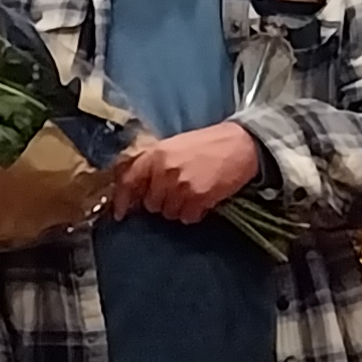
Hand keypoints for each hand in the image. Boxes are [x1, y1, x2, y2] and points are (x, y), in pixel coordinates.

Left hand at [107, 121, 262, 224]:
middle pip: (151, 203)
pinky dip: (194, 213)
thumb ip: (155, 164)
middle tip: (179, 191)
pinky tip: (204, 199)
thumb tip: (138, 189)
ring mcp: (180, 185)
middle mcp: (164, 170)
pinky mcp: (198, 198)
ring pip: (169, 213)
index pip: (129, 180)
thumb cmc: (209, 144)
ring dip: (179, 208)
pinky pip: (187, 217)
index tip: (121, 213)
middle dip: (162, 202)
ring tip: (194, 192)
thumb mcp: (175, 146)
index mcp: (156, 154)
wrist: (241, 144)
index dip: (122, 200)